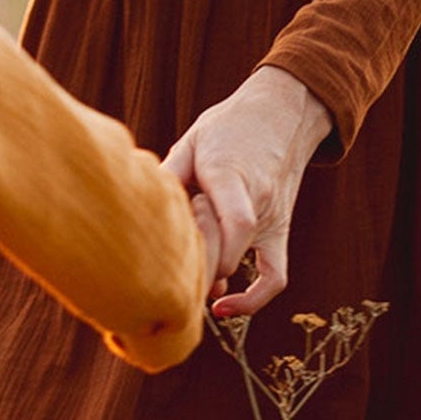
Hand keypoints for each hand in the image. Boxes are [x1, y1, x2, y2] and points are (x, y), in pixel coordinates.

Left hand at [162, 67, 332, 316]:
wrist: (283, 113)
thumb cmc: (230, 126)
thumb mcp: (193, 139)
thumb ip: (170, 172)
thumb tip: (137, 203)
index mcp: (231, 174)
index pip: (238, 221)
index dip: (210, 249)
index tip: (177, 257)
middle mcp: (258, 199)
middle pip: (233, 248)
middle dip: (199, 266)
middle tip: (164, 272)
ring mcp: (274, 218)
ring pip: (252, 265)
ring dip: (218, 279)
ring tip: (187, 288)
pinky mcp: (280, 230)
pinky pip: (276, 275)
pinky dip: (255, 298)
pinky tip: (224, 307)